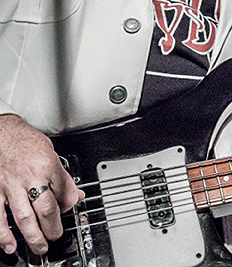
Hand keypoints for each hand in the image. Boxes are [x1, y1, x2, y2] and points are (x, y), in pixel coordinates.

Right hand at [0, 114, 83, 255]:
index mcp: (47, 165)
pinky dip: (3, 233)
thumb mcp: (52, 154)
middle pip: (44, 208)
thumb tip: (75, 196)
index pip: (62, 191)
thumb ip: (63, 178)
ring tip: (38, 247)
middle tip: (55, 238)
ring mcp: (10, 186)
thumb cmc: (26, 142)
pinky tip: (9, 244)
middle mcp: (29, 176)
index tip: (68, 215)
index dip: (67, 206)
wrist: (2, 133)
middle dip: (52, 227)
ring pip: (23, 216)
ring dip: (31, 236)